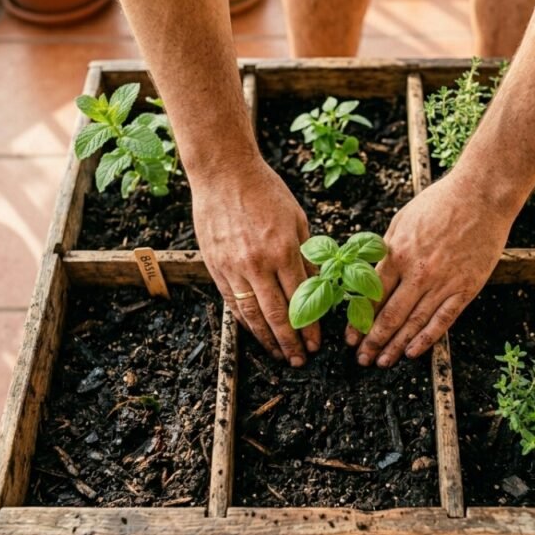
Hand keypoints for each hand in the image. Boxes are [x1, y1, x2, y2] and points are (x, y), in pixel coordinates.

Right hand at [192, 159, 318, 365]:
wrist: (224, 174)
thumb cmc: (266, 192)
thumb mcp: (298, 220)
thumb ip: (306, 256)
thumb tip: (318, 288)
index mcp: (283, 251)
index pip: (301, 301)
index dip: (310, 328)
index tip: (317, 345)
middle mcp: (258, 264)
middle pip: (277, 315)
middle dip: (290, 343)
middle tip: (300, 360)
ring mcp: (234, 268)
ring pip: (251, 315)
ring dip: (267, 340)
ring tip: (278, 355)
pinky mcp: (215, 267)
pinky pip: (232, 303)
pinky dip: (245, 322)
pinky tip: (255, 333)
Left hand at [347, 172, 519, 366]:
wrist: (481, 196)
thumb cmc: (439, 203)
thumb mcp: (401, 221)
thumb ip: (386, 250)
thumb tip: (370, 273)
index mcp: (397, 254)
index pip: (371, 297)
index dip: (359, 322)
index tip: (350, 338)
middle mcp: (418, 273)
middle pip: (389, 316)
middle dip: (372, 341)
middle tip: (360, 359)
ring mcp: (443, 283)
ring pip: (413, 323)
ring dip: (395, 346)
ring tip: (382, 362)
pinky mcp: (465, 289)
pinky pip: (442, 320)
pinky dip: (426, 339)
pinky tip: (412, 352)